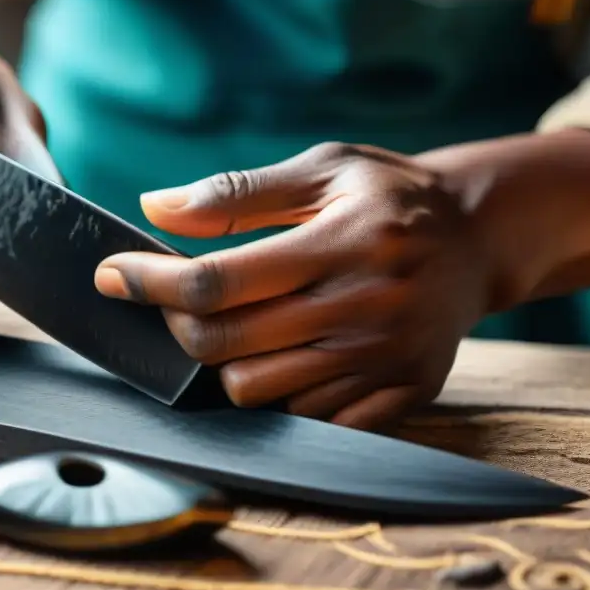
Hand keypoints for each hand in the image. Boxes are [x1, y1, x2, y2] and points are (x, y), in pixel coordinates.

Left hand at [95, 142, 490, 431]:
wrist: (479, 240)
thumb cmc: (389, 196)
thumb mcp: (324, 169)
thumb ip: (238, 192)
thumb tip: (153, 207)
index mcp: (342, 242)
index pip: (218, 281)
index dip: (149, 282)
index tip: (110, 274)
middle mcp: (364, 308)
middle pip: (224, 346)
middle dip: (176, 323)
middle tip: (173, 297)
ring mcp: (383, 360)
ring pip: (254, 392)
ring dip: (224, 360)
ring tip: (238, 323)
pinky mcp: (400, 394)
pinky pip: (304, 420)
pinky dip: (276, 392)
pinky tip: (281, 354)